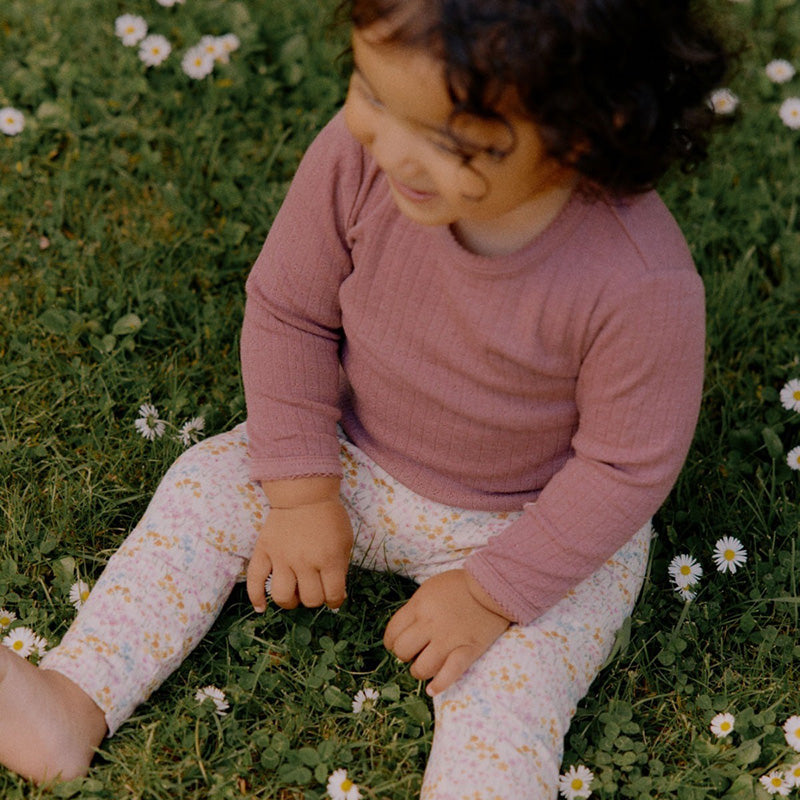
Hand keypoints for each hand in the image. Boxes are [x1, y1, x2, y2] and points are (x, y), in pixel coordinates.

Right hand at [246, 486, 352, 611]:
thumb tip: (336, 596)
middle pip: (309, 599)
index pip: (333, 595)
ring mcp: (281, 557)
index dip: (336, 601)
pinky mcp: (264, 551)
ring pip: (282, 596)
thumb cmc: (329, 517)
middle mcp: (304, 561)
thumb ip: (341, 569)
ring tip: (294, 595)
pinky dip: (256, 597)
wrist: (304, 494)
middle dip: (315, 599)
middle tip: (315, 589)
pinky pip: (255, 580)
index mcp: (329, 558)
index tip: (334, 597)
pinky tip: (261, 607)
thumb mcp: (345, 541)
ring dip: (290, 602)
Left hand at [383, 569, 511, 696]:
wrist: (492, 585)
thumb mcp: (430, 588)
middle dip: (405, 655)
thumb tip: (405, 629)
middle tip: (414, 653)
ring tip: (424, 667)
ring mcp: (448, 640)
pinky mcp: (467, 651)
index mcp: (419, 607)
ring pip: (422, 668)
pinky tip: (433, 690)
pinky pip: (449, 675)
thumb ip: (416, 608)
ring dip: (419, 671)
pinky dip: (439, 685)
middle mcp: (429, 625)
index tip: (397, 643)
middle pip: (403, 651)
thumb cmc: (459, 584)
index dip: (392, 641)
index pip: (393, 632)